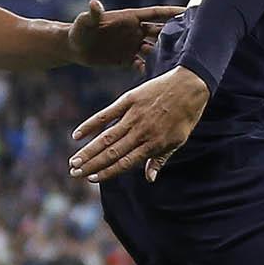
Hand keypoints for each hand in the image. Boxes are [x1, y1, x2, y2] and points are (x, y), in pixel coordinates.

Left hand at [66, 3, 184, 69]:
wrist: (73, 47)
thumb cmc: (79, 29)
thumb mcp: (85, 21)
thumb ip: (93, 14)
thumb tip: (95, 5)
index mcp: (129, 18)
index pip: (155, 13)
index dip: (171, 12)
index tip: (190, 10)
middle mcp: (134, 31)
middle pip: (161, 31)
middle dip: (176, 33)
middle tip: (195, 38)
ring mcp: (132, 45)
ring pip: (155, 48)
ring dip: (167, 53)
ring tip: (183, 60)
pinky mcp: (127, 59)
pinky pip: (144, 64)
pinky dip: (152, 69)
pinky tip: (161, 77)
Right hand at [69, 66, 209, 182]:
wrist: (190, 85)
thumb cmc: (186, 116)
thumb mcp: (178, 141)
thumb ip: (160, 159)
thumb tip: (149, 179)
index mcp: (153, 144)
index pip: (125, 162)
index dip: (107, 172)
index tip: (91, 179)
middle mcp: (141, 132)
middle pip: (111, 152)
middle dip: (92, 164)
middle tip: (75, 173)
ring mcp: (133, 116)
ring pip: (106, 137)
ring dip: (88, 150)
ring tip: (73, 161)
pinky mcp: (129, 100)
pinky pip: (106, 114)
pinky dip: (90, 125)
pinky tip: (77, 135)